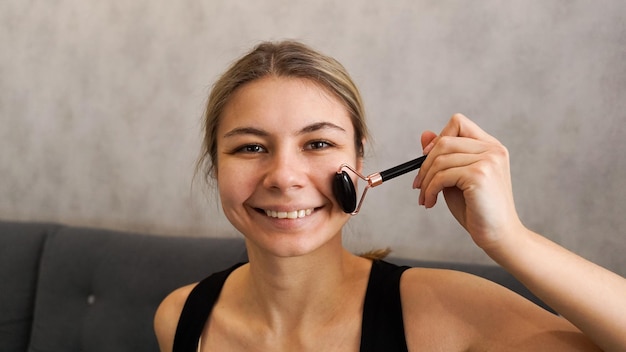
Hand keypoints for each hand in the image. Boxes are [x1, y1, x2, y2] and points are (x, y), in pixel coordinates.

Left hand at [413, 114, 523, 249]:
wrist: (498, 236)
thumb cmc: (476, 209)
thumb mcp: (455, 178)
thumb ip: (443, 156)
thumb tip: (425, 134)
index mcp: (490, 146)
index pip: (458, 123)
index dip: (438, 138)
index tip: (426, 159)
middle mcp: (492, 149)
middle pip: (445, 141)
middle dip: (424, 165)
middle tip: (418, 186)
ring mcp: (488, 160)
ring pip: (440, 160)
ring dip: (425, 181)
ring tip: (425, 198)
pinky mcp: (480, 174)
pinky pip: (442, 176)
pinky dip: (430, 189)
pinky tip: (431, 202)